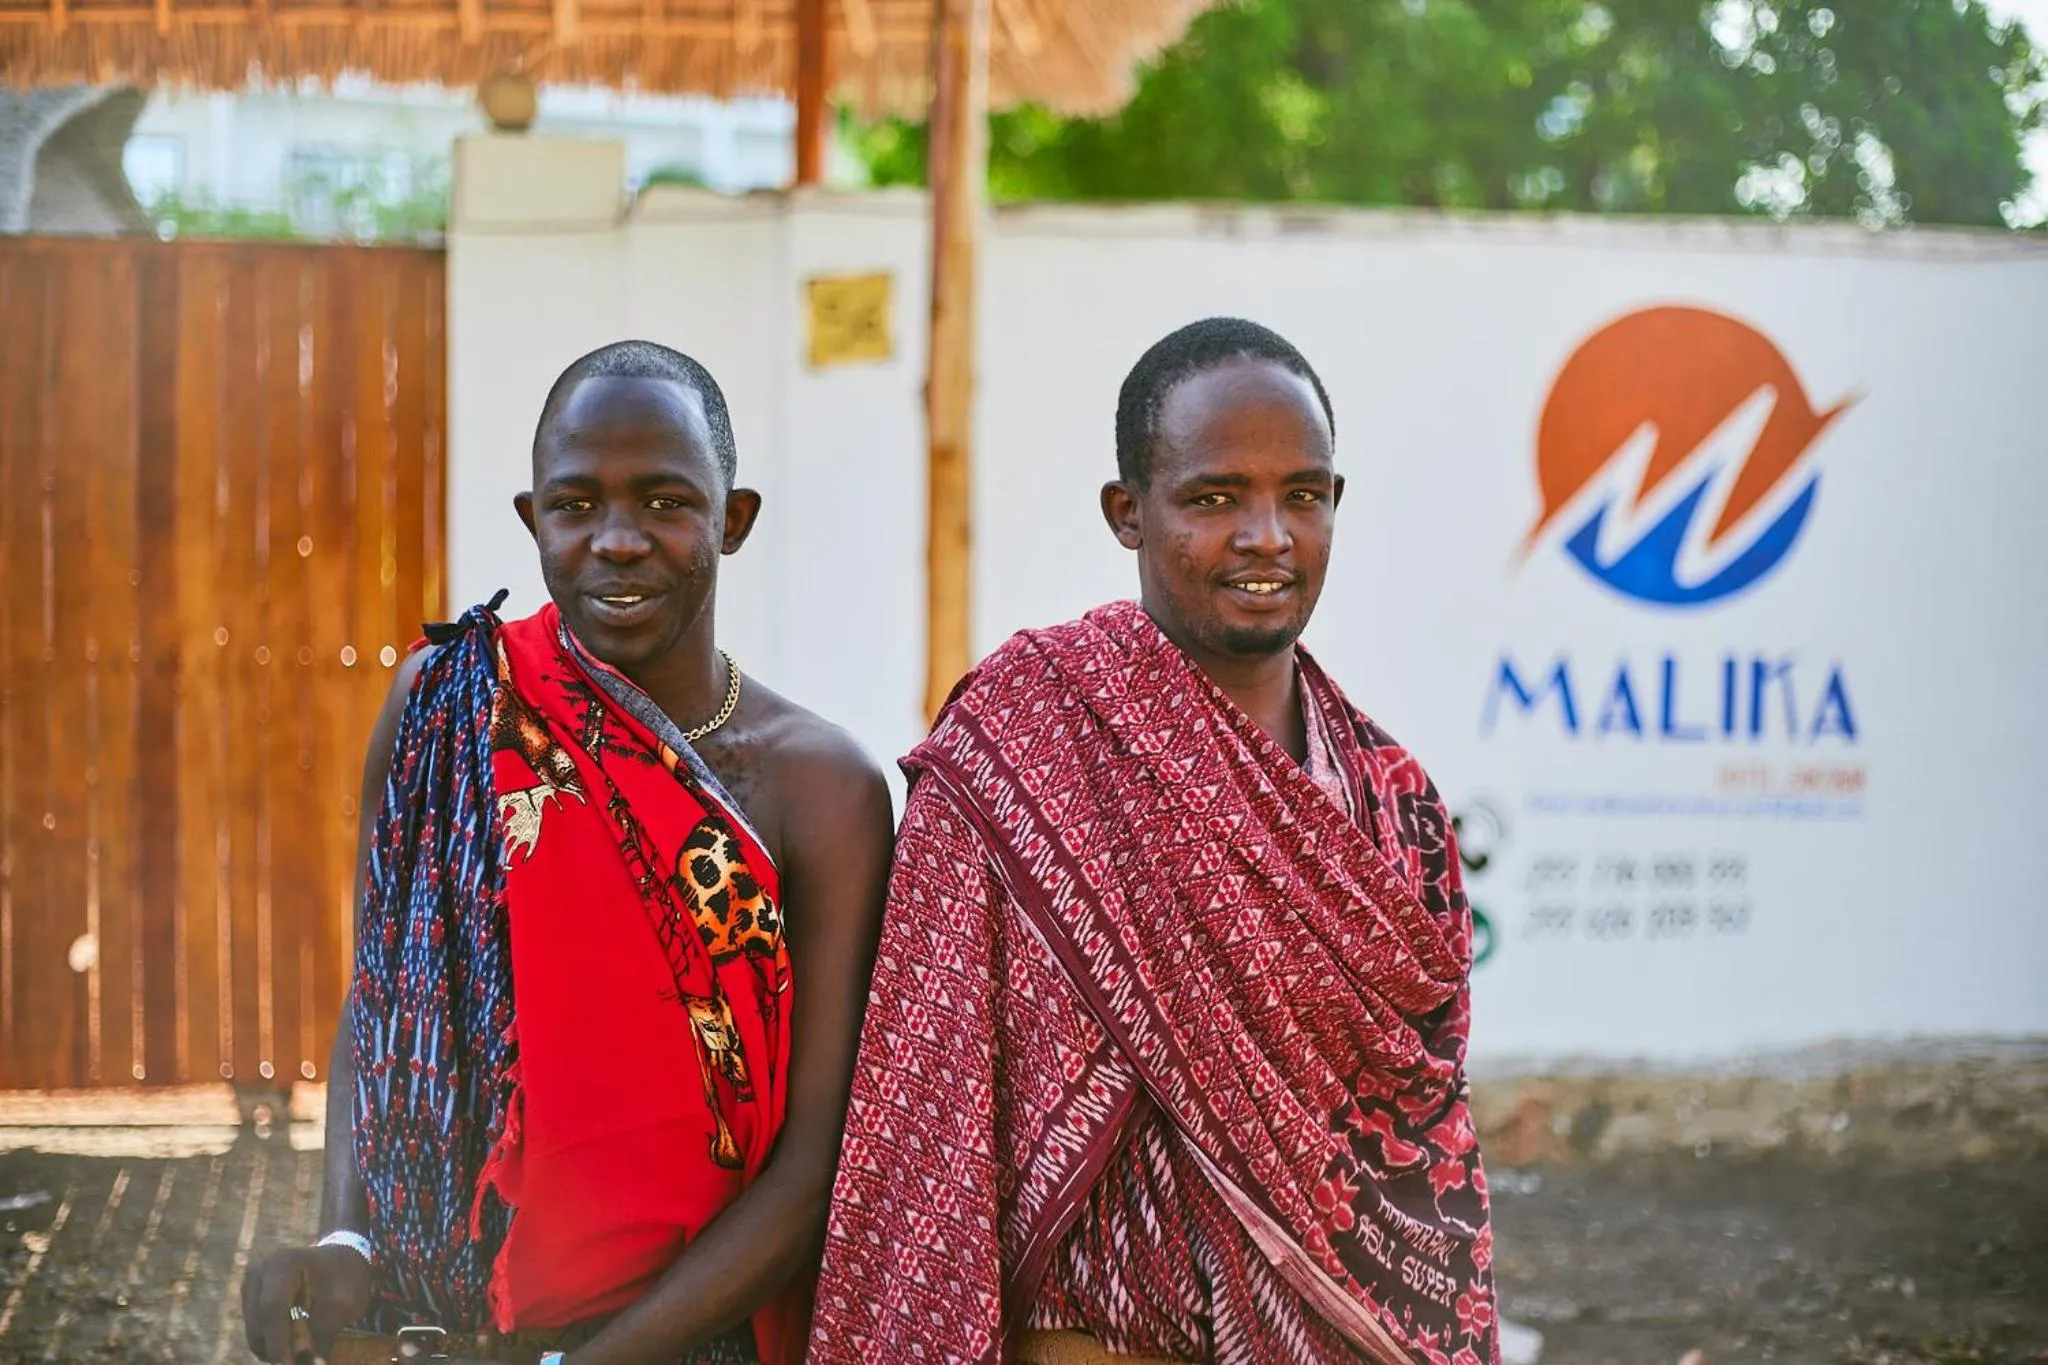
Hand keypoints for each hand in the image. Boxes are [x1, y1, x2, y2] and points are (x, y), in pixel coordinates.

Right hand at [240, 1243, 373, 1362]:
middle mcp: (258, 1275)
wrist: (341, 1263)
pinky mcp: (251, 1304)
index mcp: (282, 1265)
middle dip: (279, 1350)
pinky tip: (298, 1341)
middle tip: (306, 1361)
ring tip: (307, 1346)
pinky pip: (258, 1334)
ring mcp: (251, 1290)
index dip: (279, 1343)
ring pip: (255, 1334)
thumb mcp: (342, 1304)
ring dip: (277, 1349)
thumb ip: (323, 1335)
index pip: (272, 1310)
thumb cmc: (345, 1278)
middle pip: (259, 1325)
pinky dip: (276, 1344)